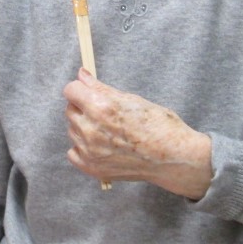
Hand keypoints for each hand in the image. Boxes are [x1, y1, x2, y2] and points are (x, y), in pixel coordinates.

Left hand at [62, 68, 212, 197]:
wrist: (172, 158)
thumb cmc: (158, 125)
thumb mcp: (131, 99)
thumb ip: (100, 88)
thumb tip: (81, 75)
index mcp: (101, 108)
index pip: (71, 90)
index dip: (81, 89)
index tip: (88, 91)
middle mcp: (91, 130)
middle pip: (70, 110)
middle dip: (83, 107)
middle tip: (104, 112)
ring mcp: (90, 151)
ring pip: (72, 130)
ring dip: (84, 126)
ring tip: (108, 130)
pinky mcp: (92, 168)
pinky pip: (74, 152)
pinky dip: (83, 148)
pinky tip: (102, 146)